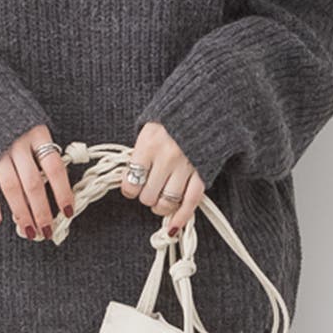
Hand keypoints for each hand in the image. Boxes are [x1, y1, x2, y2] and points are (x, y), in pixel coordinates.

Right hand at [0, 124, 73, 239]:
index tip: (68, 211)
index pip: (54, 168)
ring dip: (21, 212)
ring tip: (28, 230)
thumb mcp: (35, 122)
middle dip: (42, 211)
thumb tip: (57, 181)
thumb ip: (43, 148)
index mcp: (37, 133)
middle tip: (47, 231)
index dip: (63, 191)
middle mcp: (18, 142)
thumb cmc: (14, 112)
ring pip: (11, 187)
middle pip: (33, 183)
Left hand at [122, 121, 204, 235]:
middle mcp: (166, 157)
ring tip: (160, 199)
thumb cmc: (171, 119)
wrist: (203, 106)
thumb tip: (129, 178)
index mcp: (148, 144)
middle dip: (145, 196)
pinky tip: (173, 226)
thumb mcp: (148, 128)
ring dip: (161, 206)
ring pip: (167, 203)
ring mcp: (186, 167)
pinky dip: (181, 217)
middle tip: (148, 189)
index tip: (132, 187)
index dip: (129, 189)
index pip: (131, 182)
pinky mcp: (203, 173)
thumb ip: (140, 153)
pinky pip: (191, 203)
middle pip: (148, 196)